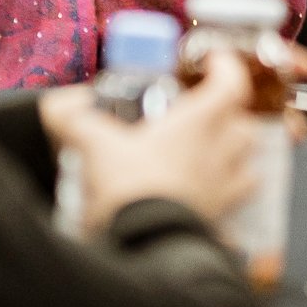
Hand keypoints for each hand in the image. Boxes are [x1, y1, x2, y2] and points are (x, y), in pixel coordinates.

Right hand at [45, 52, 259, 235]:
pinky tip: (208, 194)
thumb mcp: (91, 143)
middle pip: (245, 124)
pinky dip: (228, 194)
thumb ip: (72, 117)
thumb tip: (57, 105)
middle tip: (210, 110)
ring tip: (216, 152)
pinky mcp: (219, 221)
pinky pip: (236, 203)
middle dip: (233, 114)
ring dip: (237, 154)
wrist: (146, 244)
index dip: (226, 68)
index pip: (230, 84)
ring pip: (249, 164)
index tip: (213, 61)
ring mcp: (223, 190)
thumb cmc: (129, 187)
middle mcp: (218, 153)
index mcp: (195, 124)